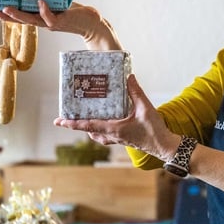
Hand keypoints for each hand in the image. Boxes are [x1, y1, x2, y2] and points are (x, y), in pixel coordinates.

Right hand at [0, 0, 121, 49]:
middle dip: (7, 16)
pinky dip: (44, 10)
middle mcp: (43, 22)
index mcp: (41, 17)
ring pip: (31, 20)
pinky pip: (49, 17)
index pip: (22, 15)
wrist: (93, 23)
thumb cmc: (77, 12)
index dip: (8, 14)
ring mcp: (51, 23)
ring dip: (19, 15)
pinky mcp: (60, 21)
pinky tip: (40, 3)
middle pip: (21, 20)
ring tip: (7, 9)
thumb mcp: (60, 1)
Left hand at [53, 74, 180, 160]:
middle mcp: (113, 135)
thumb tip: (129, 76)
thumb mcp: (145, 108)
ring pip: (97, 135)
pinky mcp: (124, 139)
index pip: (88, 125)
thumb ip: (136, 92)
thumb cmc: (154, 130)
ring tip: (82, 119)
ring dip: (88, 128)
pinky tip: (105, 123)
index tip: (59, 121)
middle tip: (67, 118)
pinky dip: (99, 131)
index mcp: (114, 129)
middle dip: (77, 125)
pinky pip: (106, 136)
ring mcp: (118, 139)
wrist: (164, 146)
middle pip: (89, 131)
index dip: (73, 123)